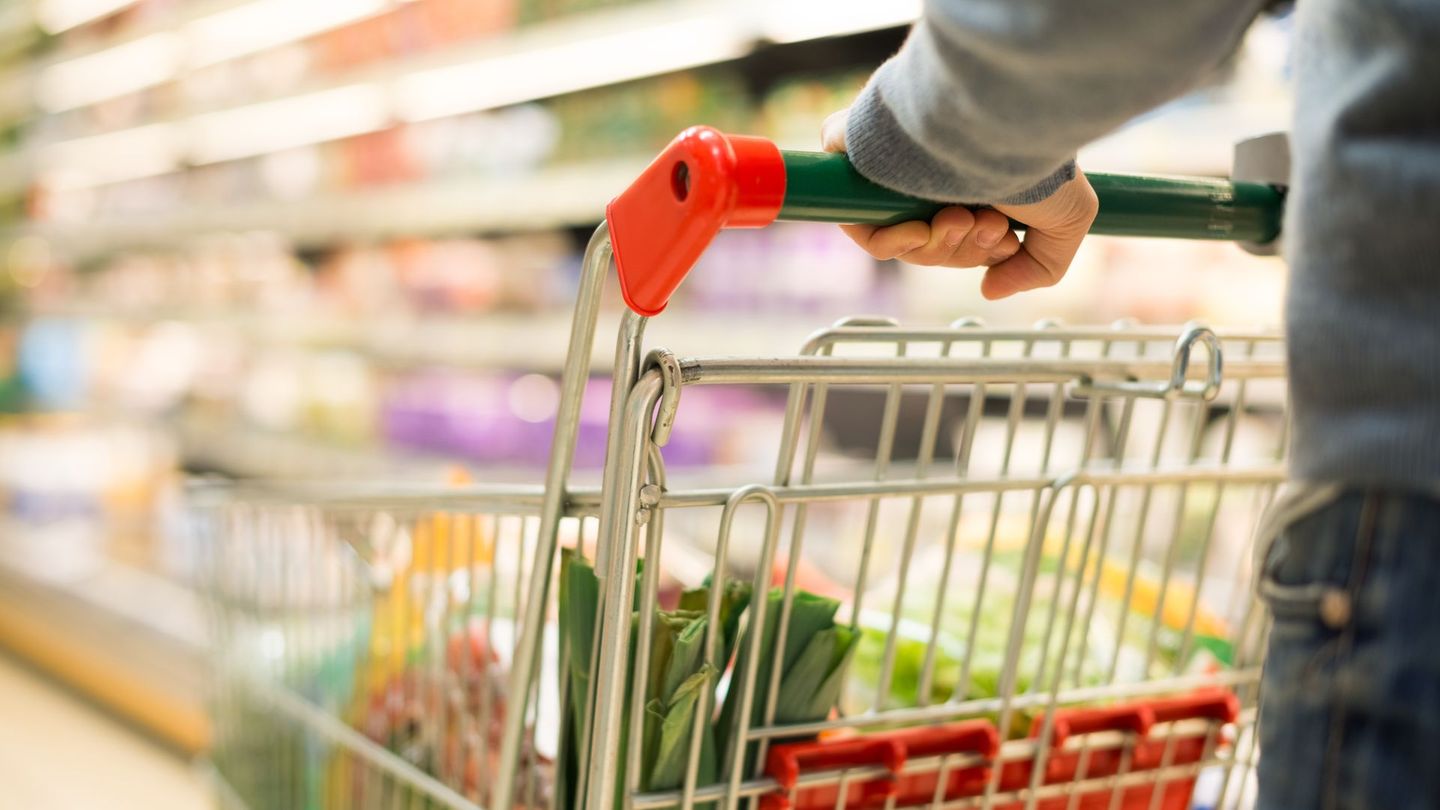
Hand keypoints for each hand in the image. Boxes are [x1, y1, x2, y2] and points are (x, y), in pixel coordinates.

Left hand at [822, 108, 1098, 299]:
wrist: (1001, 116)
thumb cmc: (1038, 159)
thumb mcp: (1068, 221)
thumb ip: (1039, 267)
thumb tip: (989, 289)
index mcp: (972, 177)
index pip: (958, 237)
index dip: (977, 252)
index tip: (1004, 241)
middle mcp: (931, 169)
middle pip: (929, 245)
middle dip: (962, 250)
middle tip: (987, 226)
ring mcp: (893, 165)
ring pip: (899, 240)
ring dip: (935, 246)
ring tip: (963, 218)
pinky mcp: (856, 157)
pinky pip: (858, 222)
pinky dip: (891, 241)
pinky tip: (922, 229)